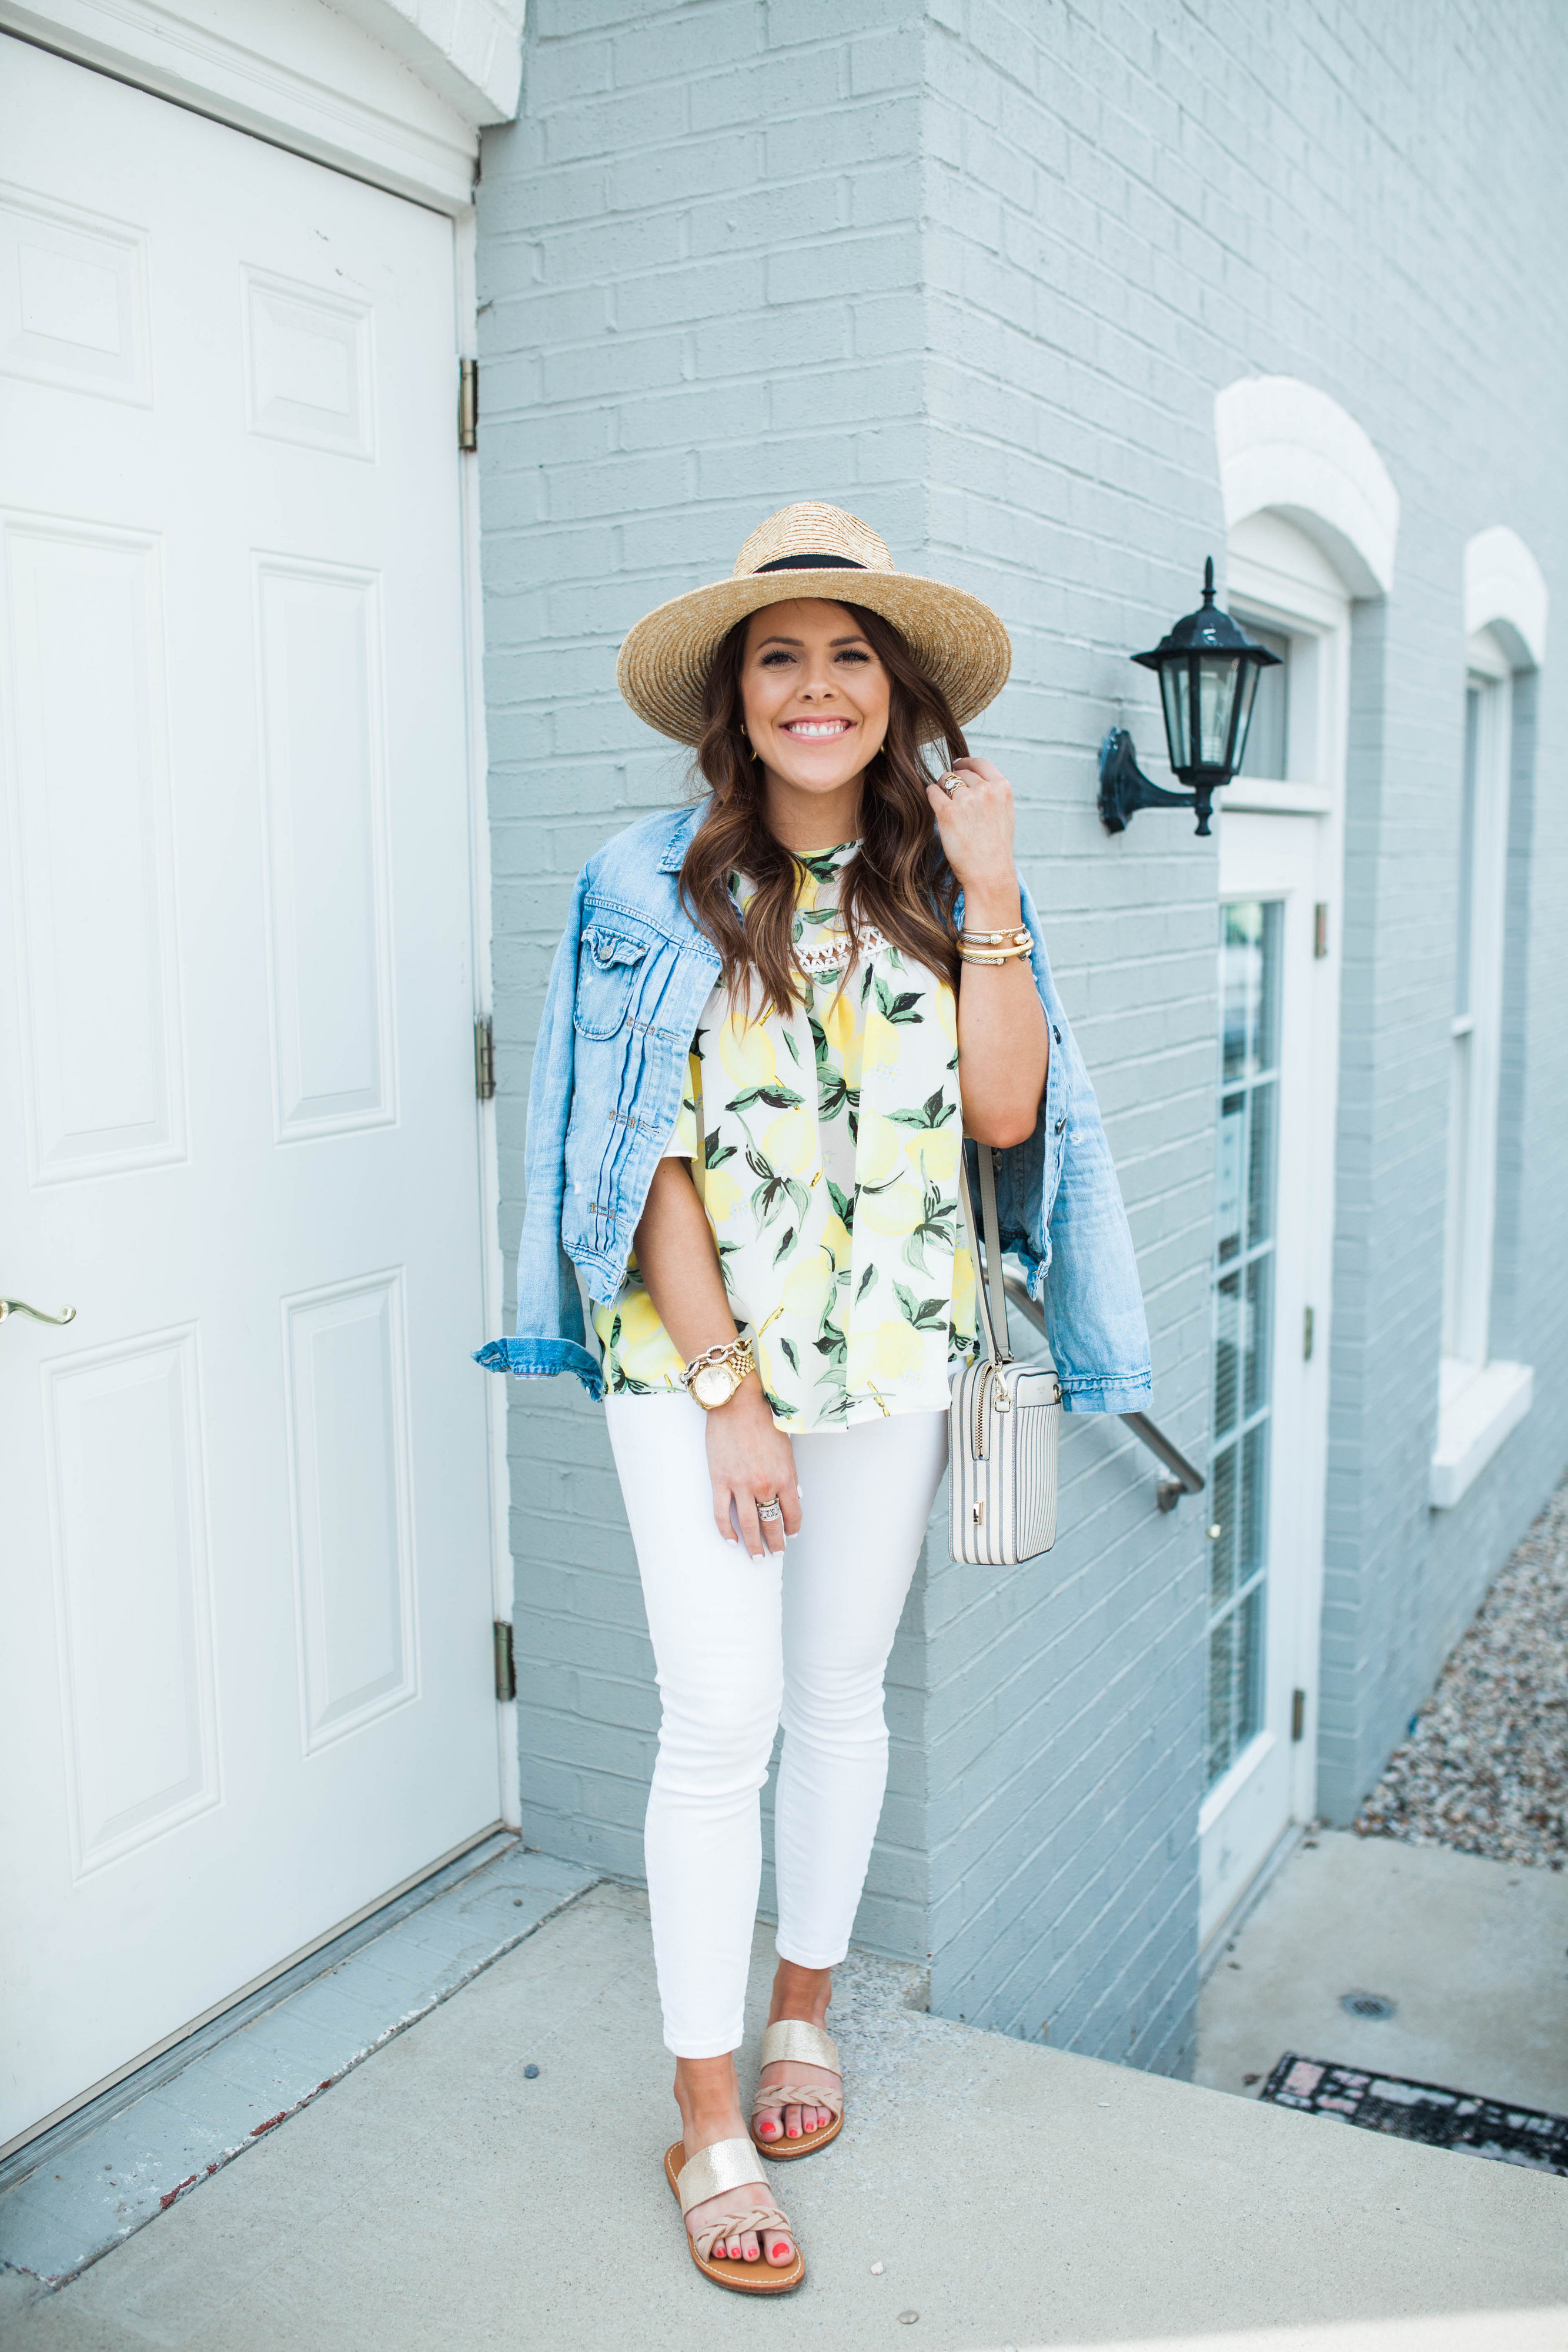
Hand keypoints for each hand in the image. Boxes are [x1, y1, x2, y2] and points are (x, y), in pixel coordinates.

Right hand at [705, 1376, 802, 1559]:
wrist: (736, 1402)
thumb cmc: (764, 1420)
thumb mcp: (786, 1447)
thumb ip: (789, 1474)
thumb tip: (794, 1494)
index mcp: (785, 1477)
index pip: (793, 1513)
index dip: (792, 1528)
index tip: (791, 1536)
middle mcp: (765, 1485)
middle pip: (772, 1524)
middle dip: (775, 1543)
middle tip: (775, 1555)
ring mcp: (741, 1485)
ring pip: (749, 1525)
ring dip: (754, 1545)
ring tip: (757, 1557)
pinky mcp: (720, 1480)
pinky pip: (722, 1513)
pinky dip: (727, 1530)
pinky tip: (731, 1540)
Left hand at [925, 757, 1019, 913]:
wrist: (989, 873)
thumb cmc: (995, 848)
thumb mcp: (1004, 814)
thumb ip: (992, 794)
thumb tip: (971, 778)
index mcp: (1002, 788)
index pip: (980, 763)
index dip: (966, 762)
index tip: (957, 764)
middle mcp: (985, 790)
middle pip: (960, 772)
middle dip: (953, 781)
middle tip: (951, 798)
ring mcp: (966, 799)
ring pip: (944, 780)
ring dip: (941, 790)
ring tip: (945, 807)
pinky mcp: (947, 811)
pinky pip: (932, 791)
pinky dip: (931, 796)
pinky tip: (935, 808)